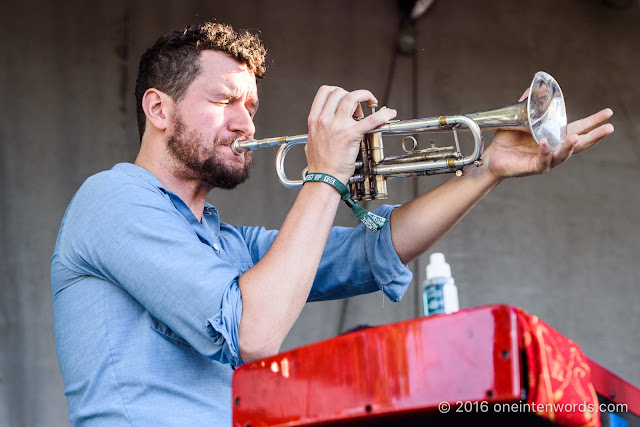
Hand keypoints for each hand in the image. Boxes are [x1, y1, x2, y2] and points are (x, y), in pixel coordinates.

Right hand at [305, 86, 396, 183]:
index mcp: (314, 119)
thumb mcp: (311, 140)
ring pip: (353, 98)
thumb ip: (318, 129)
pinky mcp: (350, 135)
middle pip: (341, 92)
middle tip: (359, 108)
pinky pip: (370, 120)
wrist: (324, 179)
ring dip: (364, 96)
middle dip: (353, 96)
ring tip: (371, 104)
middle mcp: (324, 120)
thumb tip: (325, 125)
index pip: (325, 91)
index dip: (338, 90)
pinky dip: (383, 114)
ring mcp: (337, 126)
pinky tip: (389, 114)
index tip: (346, 97)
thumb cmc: (319, 165)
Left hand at [483, 106, 613, 180]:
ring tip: (578, 137)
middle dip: (594, 136)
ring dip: (571, 146)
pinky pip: (543, 160)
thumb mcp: (519, 120)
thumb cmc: (508, 140)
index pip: (578, 129)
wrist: (492, 157)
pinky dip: (545, 151)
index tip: (608, 113)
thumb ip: (528, 105)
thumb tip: (534, 88)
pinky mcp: (534, 167)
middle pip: (579, 144)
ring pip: (563, 155)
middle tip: (609, 128)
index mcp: (554, 137)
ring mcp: (546, 160)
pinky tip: (546, 142)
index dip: (593, 122)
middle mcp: (554, 149)